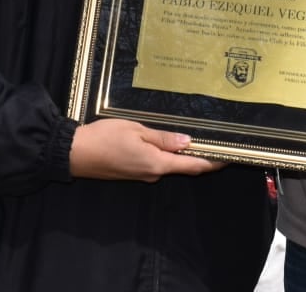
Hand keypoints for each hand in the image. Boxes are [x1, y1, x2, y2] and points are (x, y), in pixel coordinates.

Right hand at [68, 117, 223, 181]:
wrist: (74, 154)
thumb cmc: (104, 138)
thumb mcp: (136, 130)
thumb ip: (162, 138)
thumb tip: (188, 142)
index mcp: (157, 163)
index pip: (193, 166)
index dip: (213, 162)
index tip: (230, 156)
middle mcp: (153, 173)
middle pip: (184, 167)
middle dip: (201, 156)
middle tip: (216, 140)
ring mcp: (142, 175)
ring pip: (169, 164)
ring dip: (182, 155)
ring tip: (197, 137)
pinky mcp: (133, 173)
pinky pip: (156, 164)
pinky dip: (167, 155)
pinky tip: (169, 143)